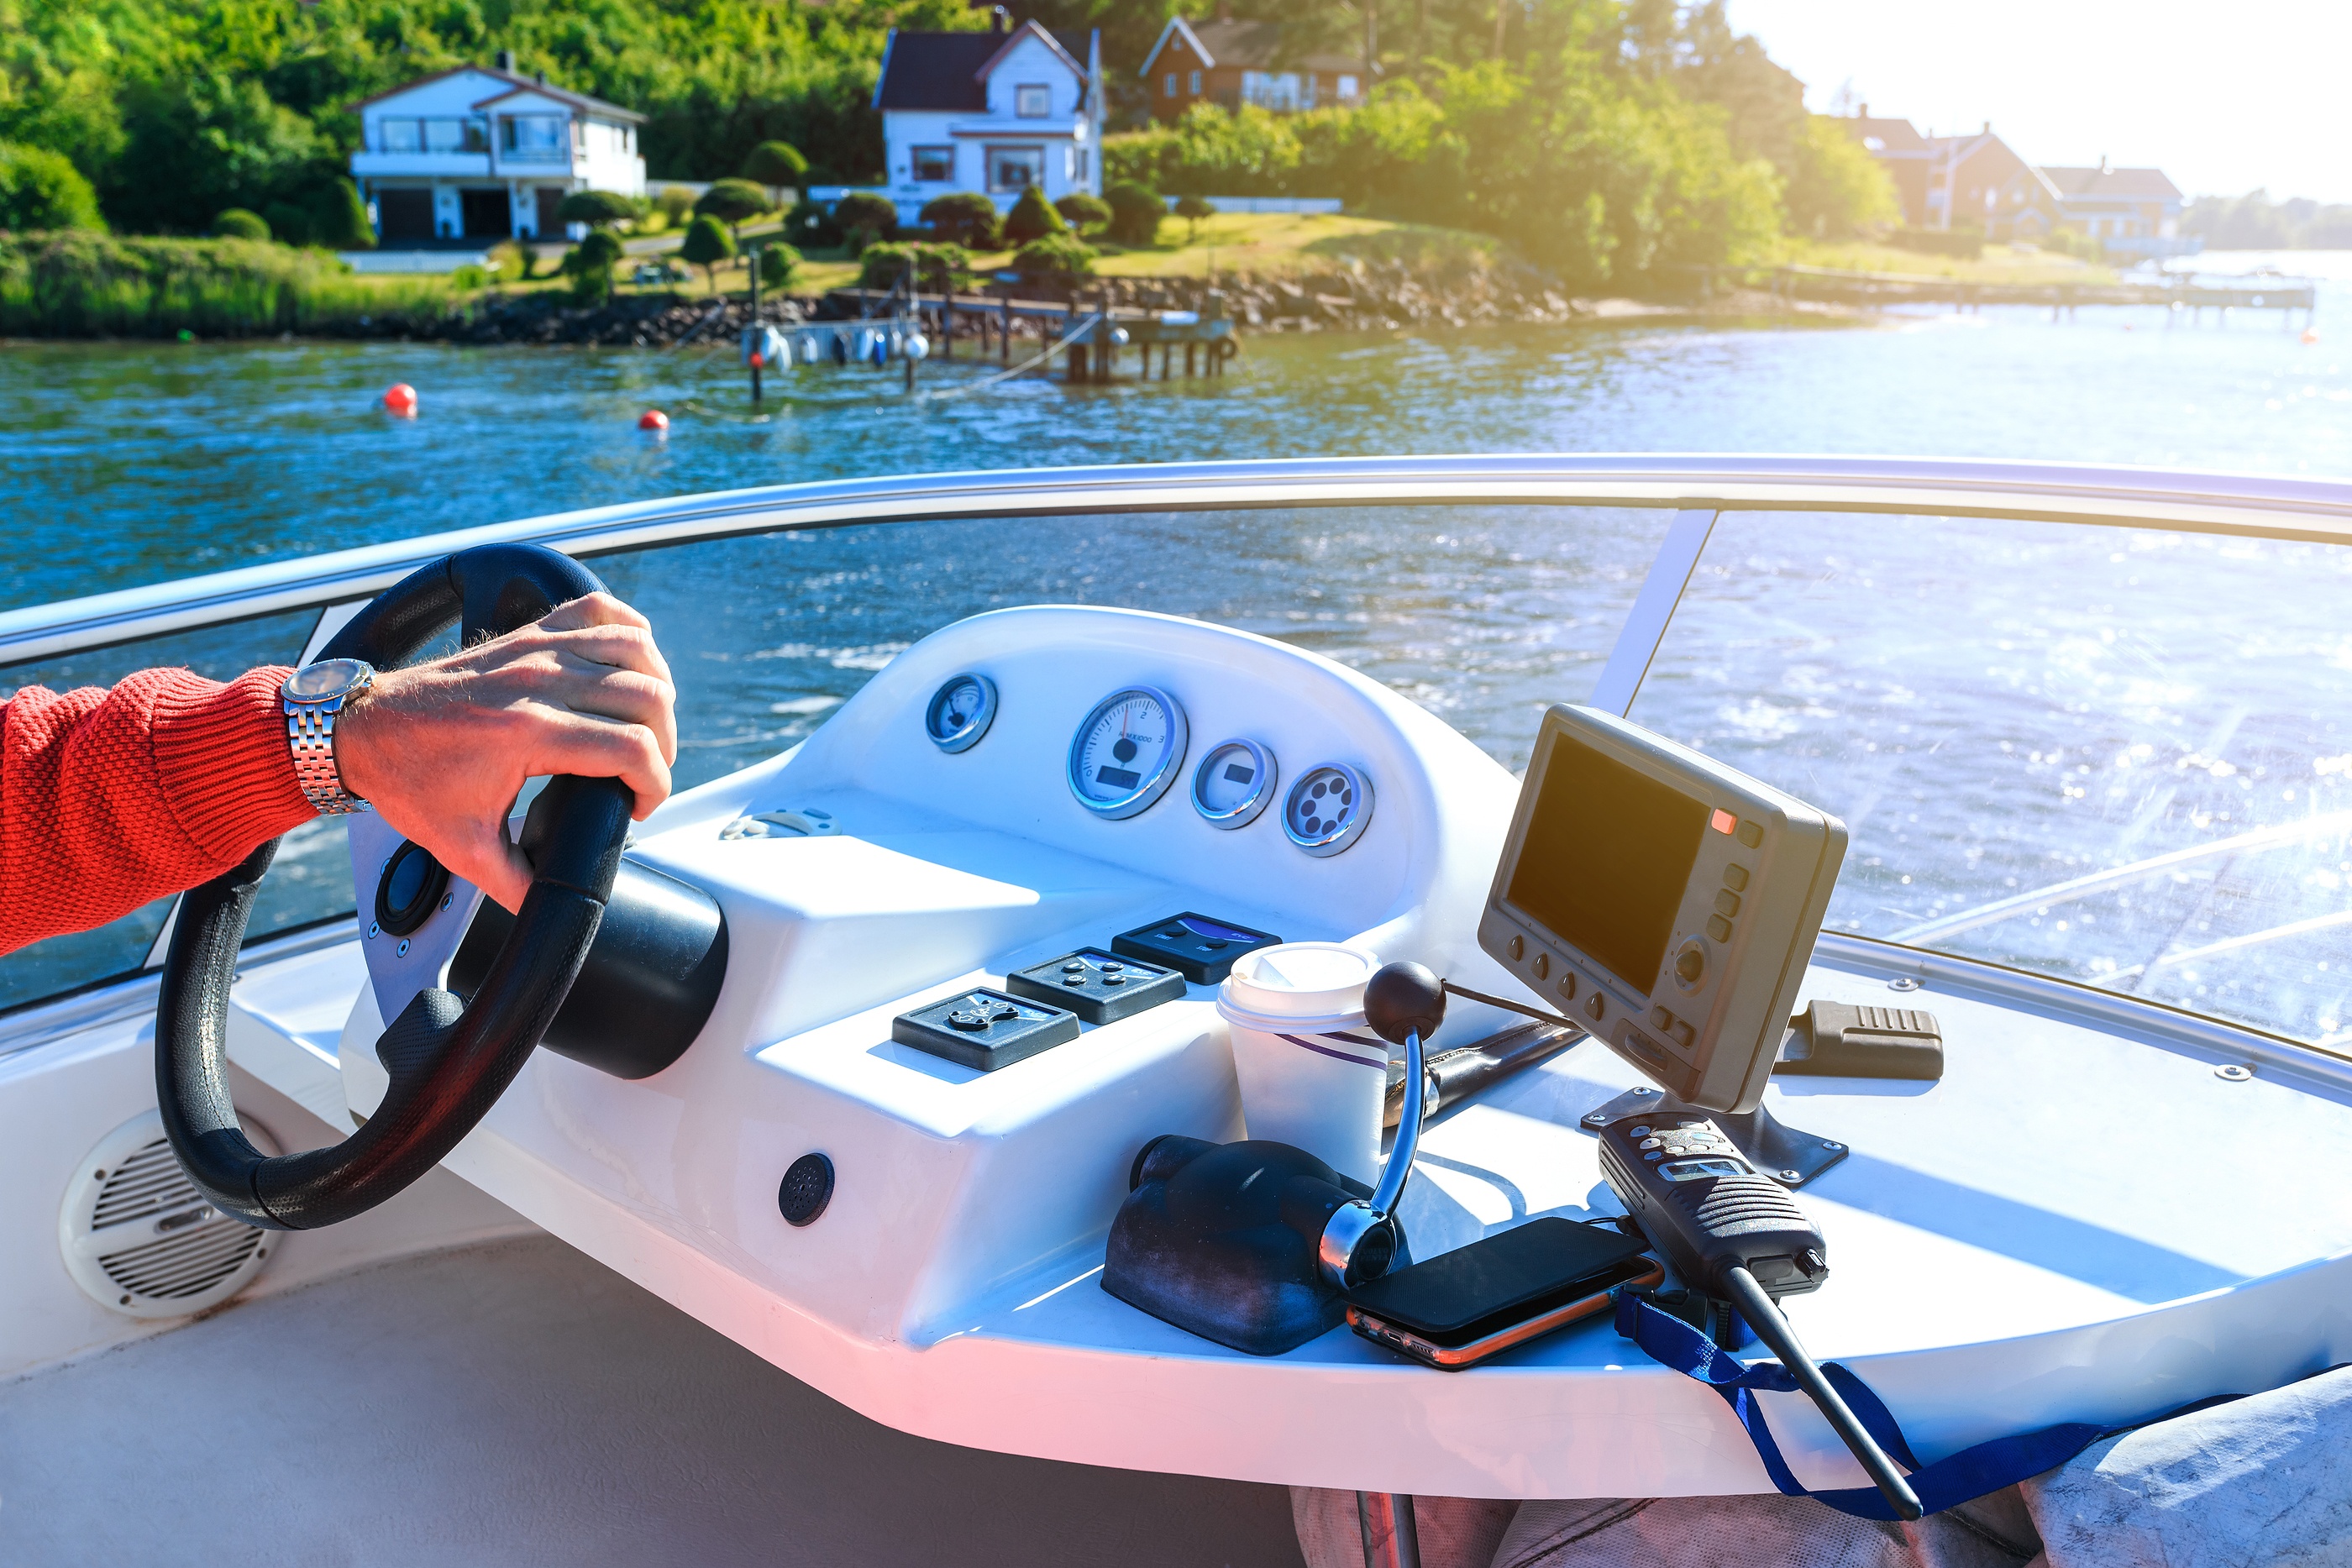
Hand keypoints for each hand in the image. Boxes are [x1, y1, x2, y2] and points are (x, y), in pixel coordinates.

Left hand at [335, 593, 677, 913]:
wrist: (362, 729)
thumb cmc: (410, 780)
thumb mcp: (463, 846)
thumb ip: (516, 884)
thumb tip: (553, 908)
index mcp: (527, 731)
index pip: (632, 748)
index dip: (655, 784)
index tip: (638, 806)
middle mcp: (538, 680)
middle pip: (647, 696)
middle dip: (665, 744)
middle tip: (643, 773)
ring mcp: (535, 648)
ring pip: (636, 648)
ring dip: (656, 688)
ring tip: (647, 725)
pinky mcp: (528, 632)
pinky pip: (600, 609)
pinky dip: (629, 632)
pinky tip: (630, 664)